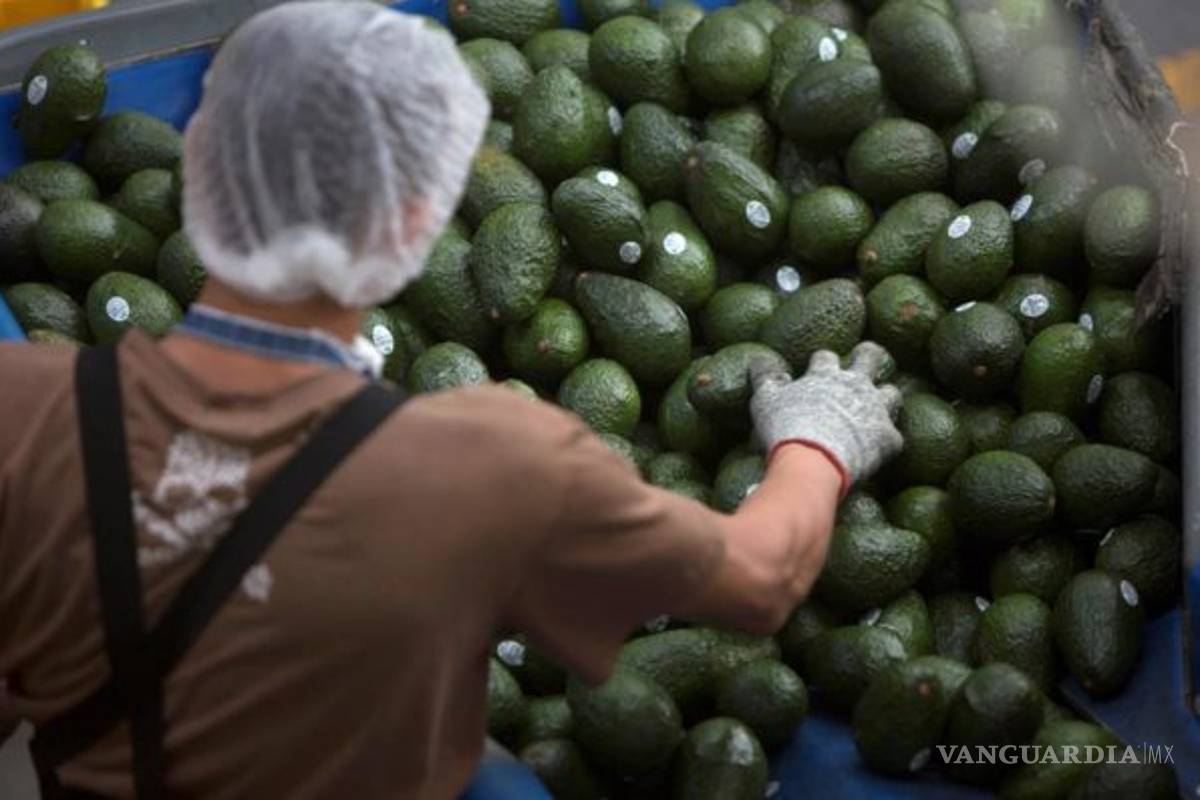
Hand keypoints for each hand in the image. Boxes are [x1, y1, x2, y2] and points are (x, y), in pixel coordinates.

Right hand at [750, 342, 903, 490]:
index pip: (826, 357)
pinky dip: (888, 442)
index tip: (817, 367)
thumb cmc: (786, 429)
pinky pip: (895, 438)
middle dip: (867, 355)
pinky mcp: (887, 438)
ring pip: (891, 393)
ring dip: (885, 398)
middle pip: (869, 357)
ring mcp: (875, 410)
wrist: (813, 462)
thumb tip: (758, 359)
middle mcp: (855, 385)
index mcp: (826, 374)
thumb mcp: (765, 400)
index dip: (822, 361)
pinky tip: (881, 450)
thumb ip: (764, 378)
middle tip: (864, 360)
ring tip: (879, 407)